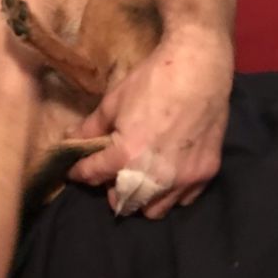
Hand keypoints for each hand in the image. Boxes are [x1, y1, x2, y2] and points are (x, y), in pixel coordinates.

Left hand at [69, 27, 232, 217]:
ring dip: (141, 199)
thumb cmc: (153, 80)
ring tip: (137, 180)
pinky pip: (183, 199)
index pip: (95, 174)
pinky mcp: (206, 173)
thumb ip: (92, 127)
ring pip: (155, 209)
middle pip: (125, 202)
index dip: (80, 173)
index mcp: (128, 155)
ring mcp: (184, 178)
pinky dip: (170, 194)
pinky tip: (165, 176)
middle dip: (112, 191)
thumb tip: (71, 138)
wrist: (199, 68)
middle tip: (109, 176)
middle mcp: (156, 175)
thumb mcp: (114, 101)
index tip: (75, 172)